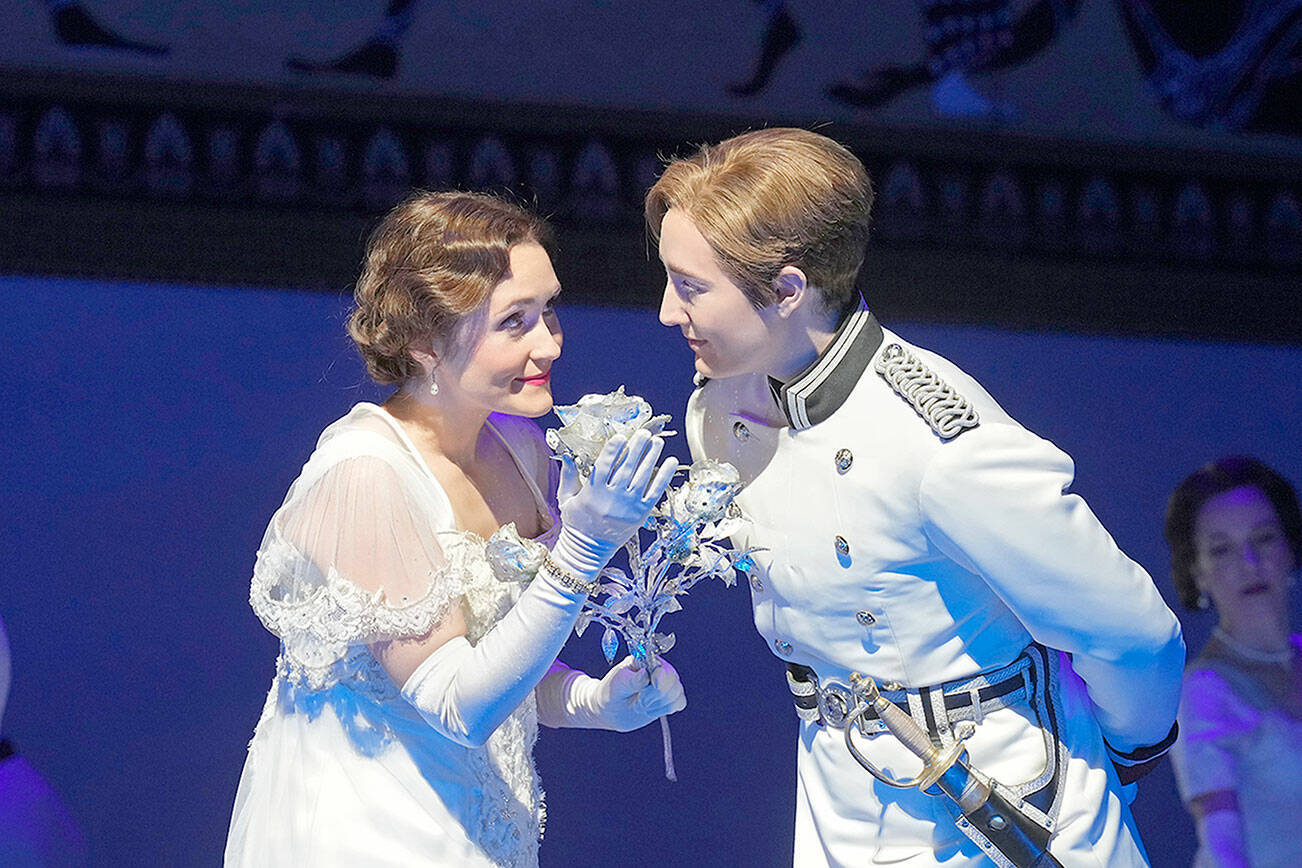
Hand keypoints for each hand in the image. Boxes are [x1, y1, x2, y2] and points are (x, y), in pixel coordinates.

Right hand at [552, 430, 677, 575]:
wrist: (588, 549)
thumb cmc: (577, 522)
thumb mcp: (566, 498)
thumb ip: (568, 475)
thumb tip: (567, 454)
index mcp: (593, 492)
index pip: (605, 465)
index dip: (614, 449)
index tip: (621, 437)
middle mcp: (612, 498)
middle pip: (627, 467)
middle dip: (637, 448)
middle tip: (644, 433)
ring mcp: (628, 506)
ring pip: (642, 477)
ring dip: (651, 457)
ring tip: (657, 442)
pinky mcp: (641, 514)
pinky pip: (655, 492)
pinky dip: (664, 477)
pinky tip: (670, 463)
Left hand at [578, 656, 686, 731]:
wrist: (610, 709)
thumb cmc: (611, 691)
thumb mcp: (617, 684)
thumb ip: (632, 680)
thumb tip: (644, 674)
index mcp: (647, 659)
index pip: (664, 668)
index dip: (658, 681)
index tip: (644, 691)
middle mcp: (660, 668)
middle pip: (673, 683)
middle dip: (655, 696)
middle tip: (639, 699)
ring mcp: (666, 683)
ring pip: (677, 694)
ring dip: (658, 705)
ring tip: (642, 703)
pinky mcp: (669, 698)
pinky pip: (679, 703)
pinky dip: (665, 709)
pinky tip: (651, 709)